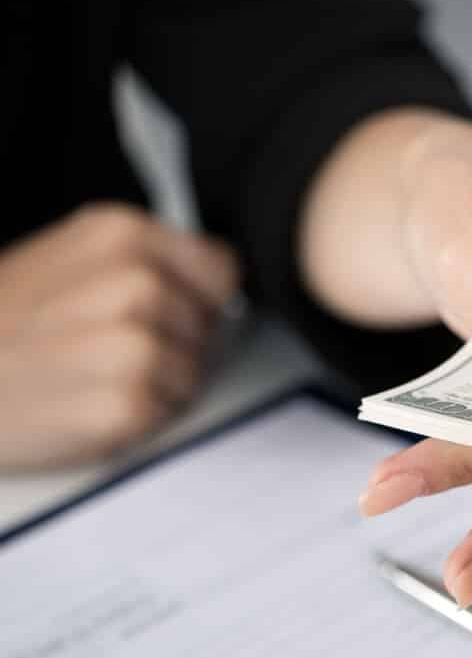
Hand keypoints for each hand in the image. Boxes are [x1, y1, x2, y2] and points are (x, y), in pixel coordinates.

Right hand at [0, 204, 239, 469]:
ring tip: (86, 376)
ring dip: (153, 385)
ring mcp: (132, 345)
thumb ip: (141, 262)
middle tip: (97, 349)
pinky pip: (164, 416)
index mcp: (123, 234)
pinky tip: (80, 405)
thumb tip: (212, 284)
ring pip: (192, 375)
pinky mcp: (125, 404)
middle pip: (207, 328)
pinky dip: (131, 422)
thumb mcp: (65, 260)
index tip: (157, 312)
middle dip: (171, 344)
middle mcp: (135, 283)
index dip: (195, 298)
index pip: (220, 270)